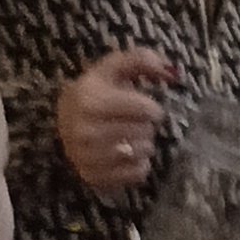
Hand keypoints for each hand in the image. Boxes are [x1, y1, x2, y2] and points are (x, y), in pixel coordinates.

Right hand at [57, 47, 174, 194]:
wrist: (66, 123)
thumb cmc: (96, 95)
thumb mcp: (112, 71)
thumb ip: (140, 61)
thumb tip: (172, 72)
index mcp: (88, 100)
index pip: (145, 109)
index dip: (151, 108)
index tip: (144, 107)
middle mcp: (84, 130)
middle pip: (145, 131)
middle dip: (145, 125)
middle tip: (130, 122)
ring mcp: (88, 157)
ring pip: (143, 152)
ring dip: (143, 144)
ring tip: (127, 136)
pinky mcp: (96, 178)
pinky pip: (139, 173)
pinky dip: (139, 164)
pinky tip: (124, 154)